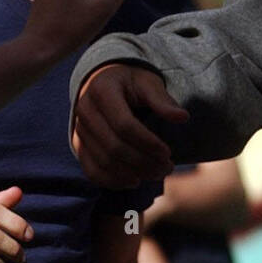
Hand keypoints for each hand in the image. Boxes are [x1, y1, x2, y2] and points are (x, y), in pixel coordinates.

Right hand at [72, 63, 189, 187]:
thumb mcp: (147, 82)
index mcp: (102, 90)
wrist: (103, 80)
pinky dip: (112, 181)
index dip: (148, 143)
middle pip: (114, 147)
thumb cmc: (130, 81)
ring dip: (132, 174)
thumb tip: (183, 117)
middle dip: (143, 162)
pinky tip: (134, 181)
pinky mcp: (78, 145)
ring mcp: (78, 129)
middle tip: (167, 168)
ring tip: (156, 175)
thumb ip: (162, 100)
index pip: (124, 125)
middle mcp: (85, 110)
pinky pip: (91, 170)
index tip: (168, 152)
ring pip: (103, 161)